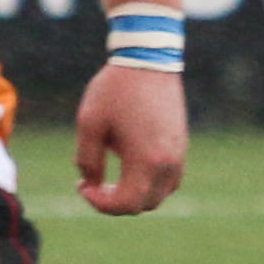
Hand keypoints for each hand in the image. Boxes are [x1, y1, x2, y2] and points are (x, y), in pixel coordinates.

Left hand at [73, 61, 187, 214]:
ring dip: (135, 195)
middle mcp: (169, 161)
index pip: (127, 203)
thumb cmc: (115, 90)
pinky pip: (170, 178)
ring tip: (110, 180)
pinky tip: (128, 168)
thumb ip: (87, 161)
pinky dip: (150, 183)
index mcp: (147, 159)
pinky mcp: (182, 143)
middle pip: (144, 204)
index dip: (100, 204)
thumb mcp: (89, 125)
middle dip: (116, 203)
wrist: (147, 59)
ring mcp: (179, 152)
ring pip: (160, 194)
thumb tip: (92, 184)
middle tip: (92, 186)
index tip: (81, 186)